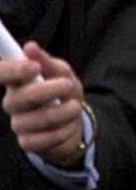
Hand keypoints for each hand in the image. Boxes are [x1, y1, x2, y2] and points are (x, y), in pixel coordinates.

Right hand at [0, 41, 86, 166]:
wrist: (74, 122)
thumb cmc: (63, 93)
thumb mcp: (63, 74)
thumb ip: (49, 63)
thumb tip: (29, 46)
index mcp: (18, 82)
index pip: (2, 74)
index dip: (12, 71)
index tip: (33, 67)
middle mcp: (12, 102)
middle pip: (21, 98)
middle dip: (49, 90)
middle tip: (68, 84)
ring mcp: (18, 123)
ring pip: (38, 119)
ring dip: (64, 112)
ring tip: (74, 106)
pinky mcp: (27, 142)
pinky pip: (45, 139)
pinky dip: (64, 130)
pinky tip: (68, 125)